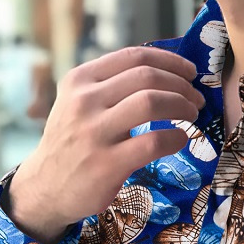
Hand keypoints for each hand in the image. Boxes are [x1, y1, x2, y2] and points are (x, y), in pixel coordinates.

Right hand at [7, 45, 205, 243]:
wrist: (47, 187)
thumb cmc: (73, 143)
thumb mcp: (79, 104)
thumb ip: (111, 87)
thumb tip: (163, 73)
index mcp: (80, 79)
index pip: (134, 57)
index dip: (169, 61)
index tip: (190, 72)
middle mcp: (85, 100)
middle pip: (147, 77)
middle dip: (181, 85)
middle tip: (196, 99)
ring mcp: (95, 132)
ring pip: (151, 103)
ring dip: (181, 106)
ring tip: (192, 115)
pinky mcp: (107, 164)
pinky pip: (153, 143)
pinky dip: (175, 138)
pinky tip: (181, 139)